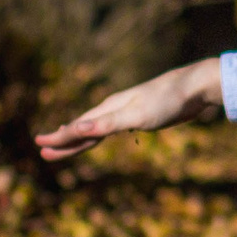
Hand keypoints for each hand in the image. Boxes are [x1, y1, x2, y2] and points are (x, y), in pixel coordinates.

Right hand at [36, 59, 224, 160]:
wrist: (196, 87)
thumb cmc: (167, 100)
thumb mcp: (136, 115)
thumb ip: (107, 123)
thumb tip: (76, 127)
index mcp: (110, 108)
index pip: (79, 128)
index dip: (61, 138)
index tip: (40, 144)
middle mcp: (115, 108)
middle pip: (84, 128)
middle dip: (65, 140)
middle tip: (44, 149)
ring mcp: (129, 111)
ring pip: (98, 128)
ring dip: (80, 137)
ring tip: (65, 141)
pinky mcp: (143, 116)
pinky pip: (113, 128)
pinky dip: (101, 133)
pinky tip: (102, 133)